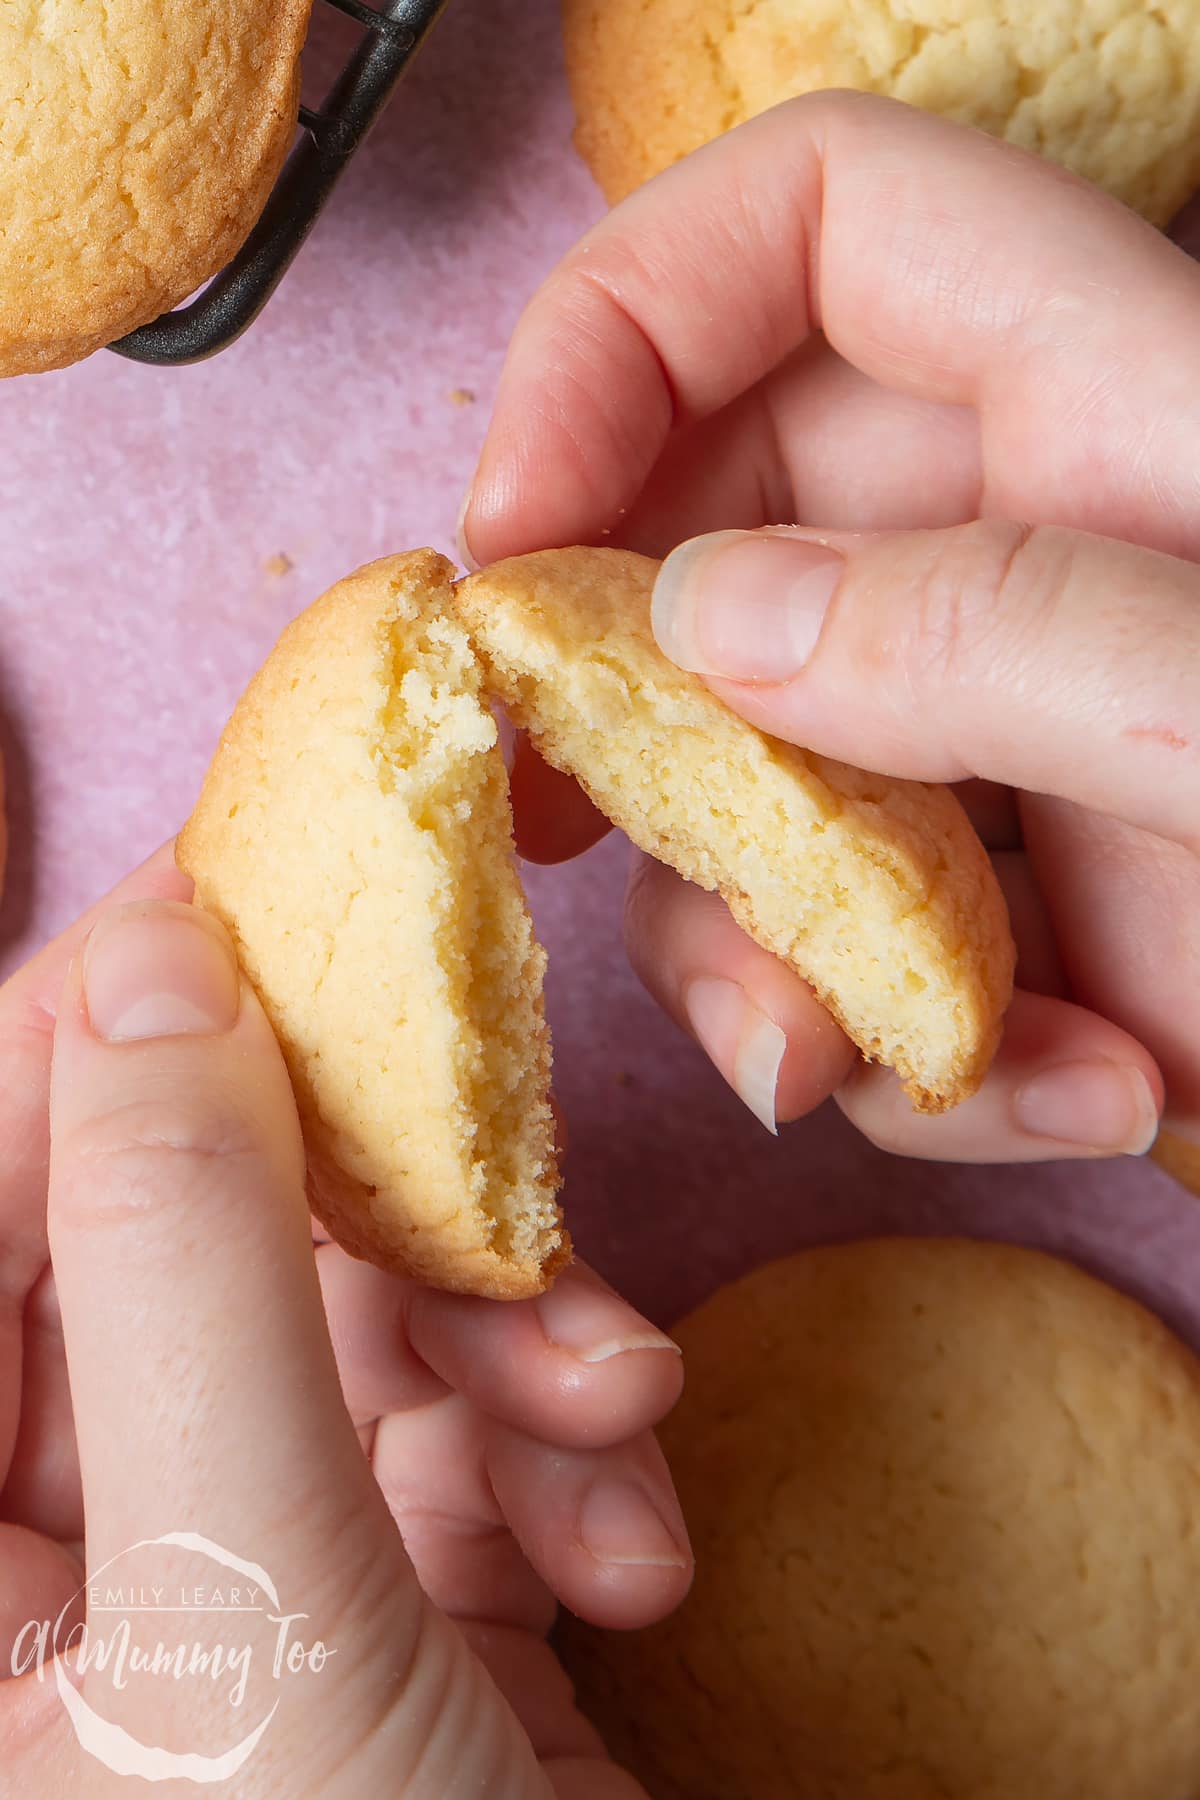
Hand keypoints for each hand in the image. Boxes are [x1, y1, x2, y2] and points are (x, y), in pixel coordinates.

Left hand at [0, 851, 688, 1794]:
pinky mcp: (390, 1592)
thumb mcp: (254, 1621)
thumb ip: (186, 1274)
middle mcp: (58, 1560)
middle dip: (356, 1214)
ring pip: (340, 1327)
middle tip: (479, 1134)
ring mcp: (234, 1567)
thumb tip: (152, 965)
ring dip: (503, 1346)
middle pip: (168, 1254)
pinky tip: (632, 1552)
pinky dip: (555, 1458)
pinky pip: (450, 1435)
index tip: (222, 894)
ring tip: (610, 1408)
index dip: (68, 1041)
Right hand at [460, 91, 1199, 1164]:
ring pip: (762, 773)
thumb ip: (1006, 629)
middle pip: (722, 526)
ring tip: (846, 1056)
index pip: (808, 227)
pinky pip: (871, 943)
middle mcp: (1040, 546)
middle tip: (559, 826)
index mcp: (1113, 403)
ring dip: (767, 940)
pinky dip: (919, 1053)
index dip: (620, 328)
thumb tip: (711, 623)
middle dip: (632, 697)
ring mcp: (1023, 738)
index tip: (515, 533)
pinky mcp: (1038, 904)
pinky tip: (1073, 1097)